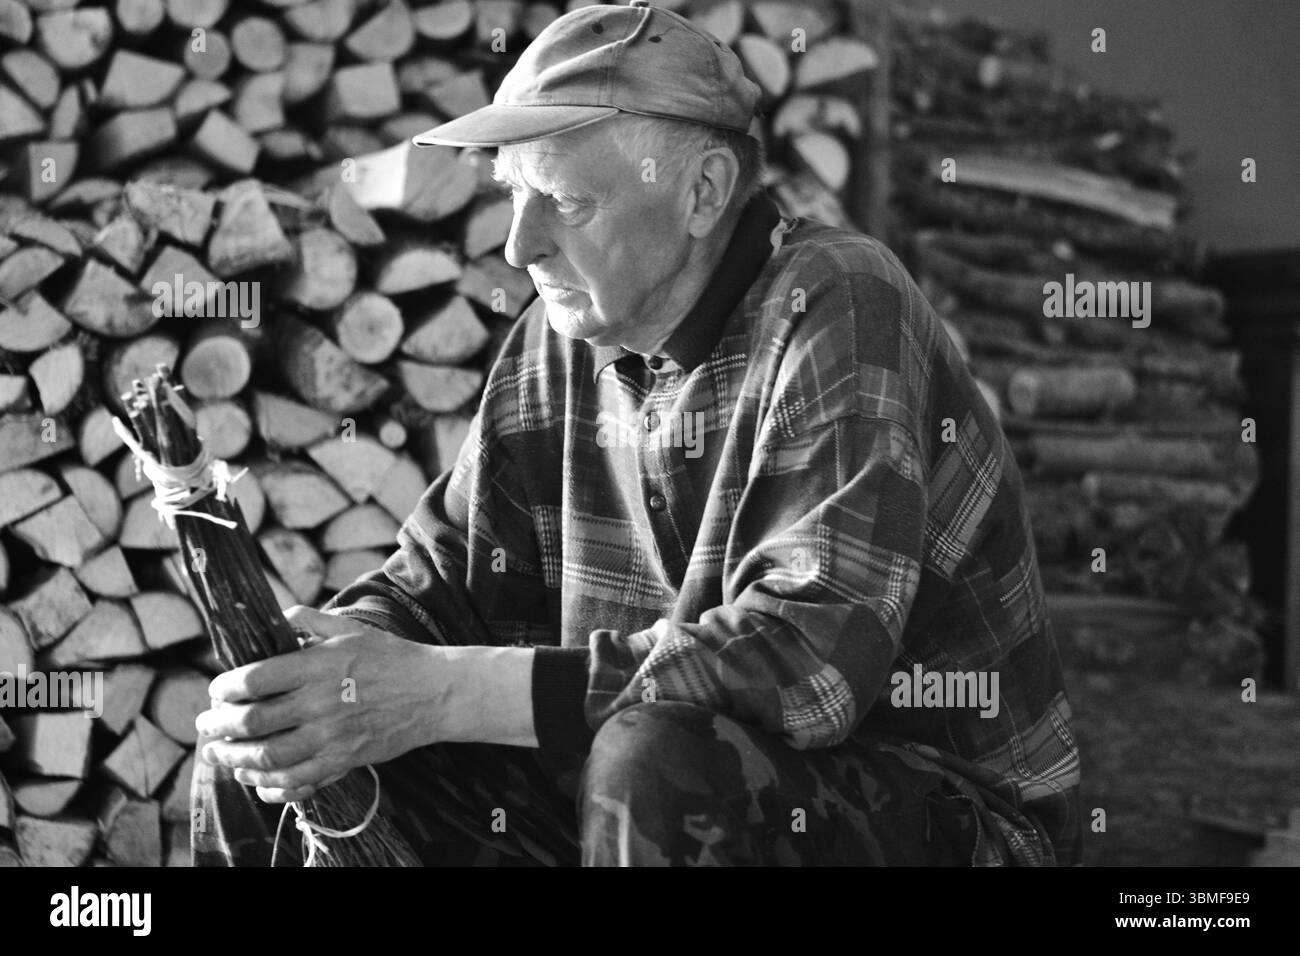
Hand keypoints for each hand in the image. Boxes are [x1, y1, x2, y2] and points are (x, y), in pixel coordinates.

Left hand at [195, 606, 446, 803]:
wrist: (434, 692)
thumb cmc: (391, 656)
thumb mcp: (349, 627)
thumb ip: (306, 620)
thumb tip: (272, 620)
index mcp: (317, 666)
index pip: (253, 680)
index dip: (224, 688)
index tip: (216, 691)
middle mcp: (320, 703)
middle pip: (252, 722)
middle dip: (218, 727)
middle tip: (204, 726)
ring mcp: (332, 736)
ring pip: (267, 756)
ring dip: (234, 759)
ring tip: (218, 755)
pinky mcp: (344, 760)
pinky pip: (297, 781)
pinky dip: (269, 784)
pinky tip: (255, 780)